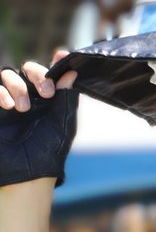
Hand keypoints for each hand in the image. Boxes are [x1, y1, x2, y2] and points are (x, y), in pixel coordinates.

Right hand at [0, 52, 79, 187]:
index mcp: (47, 97)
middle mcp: (27, 95)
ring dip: (16, 86)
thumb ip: (66, 96)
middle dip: (36, 75)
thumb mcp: (62, 122)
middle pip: (26, 69)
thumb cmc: (48, 150)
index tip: (62, 59)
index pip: (47, 72)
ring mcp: (7, 101)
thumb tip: (72, 71)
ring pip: (6, 74)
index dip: (54, 64)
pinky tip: (7, 106)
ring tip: (22, 108)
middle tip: (46, 93)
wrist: (27, 173)